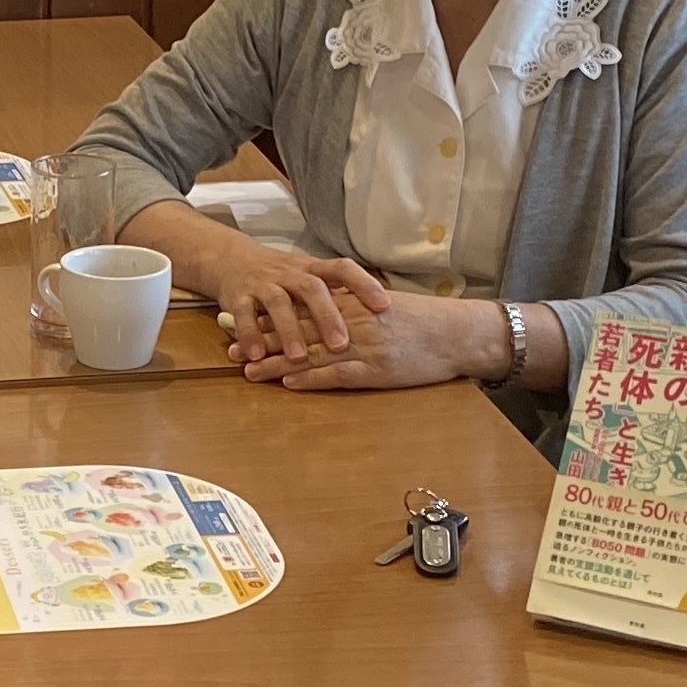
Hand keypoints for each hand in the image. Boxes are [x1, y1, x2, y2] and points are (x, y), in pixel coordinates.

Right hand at [195, 238, 392, 365]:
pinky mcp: (237, 297)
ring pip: (277, 303)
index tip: (384, 306)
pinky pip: (243, 316)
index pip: (343, 269)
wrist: (230, 259)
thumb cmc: (281, 275)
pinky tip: (257, 356)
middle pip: (311, 288)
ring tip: (298, 356)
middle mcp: (289, 273)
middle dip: (326, 316)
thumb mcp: (309, 275)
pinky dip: (249, 336)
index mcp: (312, 268)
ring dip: (288, 330)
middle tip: (341, 344)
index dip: (364, 285)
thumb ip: (337, 292)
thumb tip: (382, 310)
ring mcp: (262, 284)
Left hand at [241, 290, 501, 393]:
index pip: (302, 308)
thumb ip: (352, 304)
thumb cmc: (424, 320)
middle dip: (261, 340)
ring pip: (309, 354)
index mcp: (352, 304)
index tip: (243, 321)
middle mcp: (352, 323)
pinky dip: (310, 378)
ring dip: (275, 363)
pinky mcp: (375, 370)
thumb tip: (324, 305)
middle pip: (296, 331)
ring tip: (247, 369)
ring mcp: (363, 347)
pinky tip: (288, 382)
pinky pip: (336, 375)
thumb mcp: (383, 304)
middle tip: (229, 347)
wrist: (458, 333)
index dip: (270, 316)